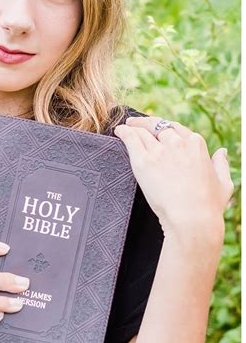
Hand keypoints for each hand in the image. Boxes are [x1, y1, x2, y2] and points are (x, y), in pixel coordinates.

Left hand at [114, 116, 233, 238]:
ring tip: (126, 127)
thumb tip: (221, 152)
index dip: (165, 128)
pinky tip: (118, 131)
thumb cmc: (209, 206)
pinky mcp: (143, 161)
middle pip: (158, 127)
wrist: (192, 218)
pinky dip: (124, 132)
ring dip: (133, 126)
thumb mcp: (224, 183)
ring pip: (143, 131)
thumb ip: (221, 165)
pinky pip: (130, 139)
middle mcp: (177, 143)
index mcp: (196, 145)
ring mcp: (159, 151)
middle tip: (137, 124)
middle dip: (147, 124)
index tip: (159, 130)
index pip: (177, 128)